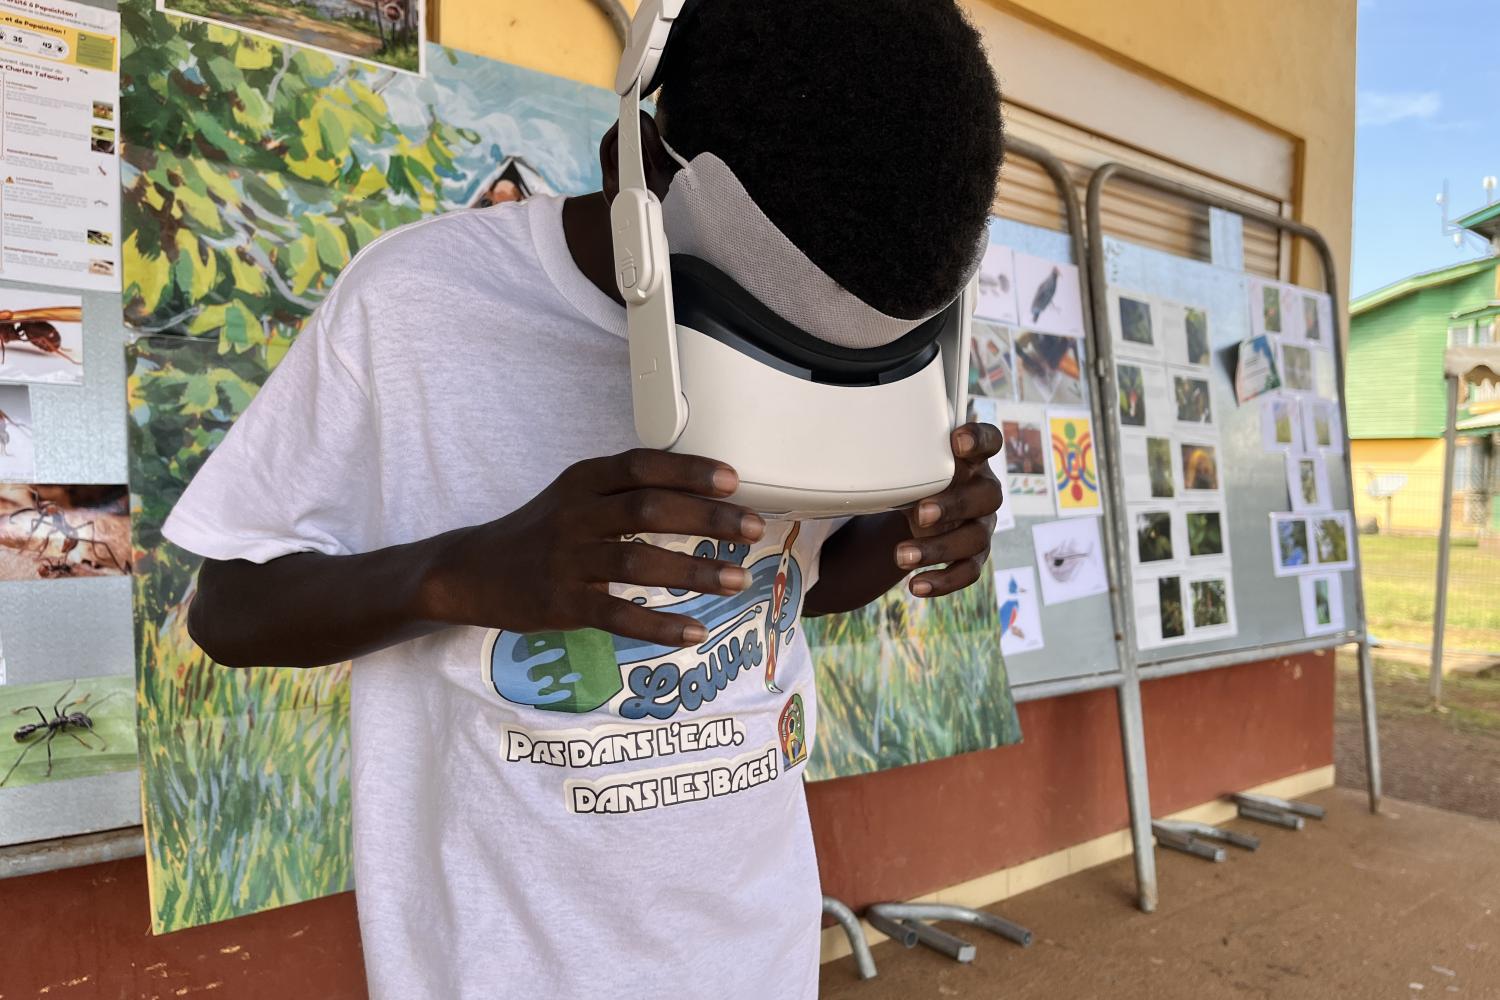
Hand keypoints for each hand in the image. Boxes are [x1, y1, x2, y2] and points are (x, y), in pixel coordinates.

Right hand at [421, 449, 764, 645]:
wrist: (473, 572)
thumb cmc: (541, 531)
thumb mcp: (575, 495)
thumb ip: (625, 489)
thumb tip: (701, 490)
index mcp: (583, 480)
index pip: (641, 466)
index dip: (688, 470)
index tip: (733, 480)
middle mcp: (576, 514)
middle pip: (649, 509)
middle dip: (707, 517)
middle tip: (753, 528)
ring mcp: (567, 560)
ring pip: (638, 561)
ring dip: (694, 570)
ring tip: (737, 580)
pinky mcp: (561, 603)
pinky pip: (617, 614)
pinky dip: (659, 625)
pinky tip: (694, 631)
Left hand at [893, 422, 1003, 597]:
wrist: (923, 508)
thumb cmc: (920, 479)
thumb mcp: (913, 464)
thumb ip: (903, 455)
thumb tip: (852, 444)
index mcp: (972, 460)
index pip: (990, 441)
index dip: (979, 439)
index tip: (958, 441)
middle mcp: (984, 490)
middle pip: (986, 496)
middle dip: (953, 505)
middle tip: (920, 513)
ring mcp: (982, 524)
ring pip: (974, 538)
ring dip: (938, 549)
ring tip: (901, 557)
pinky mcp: (975, 554)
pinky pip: (968, 571)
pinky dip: (944, 581)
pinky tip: (916, 586)